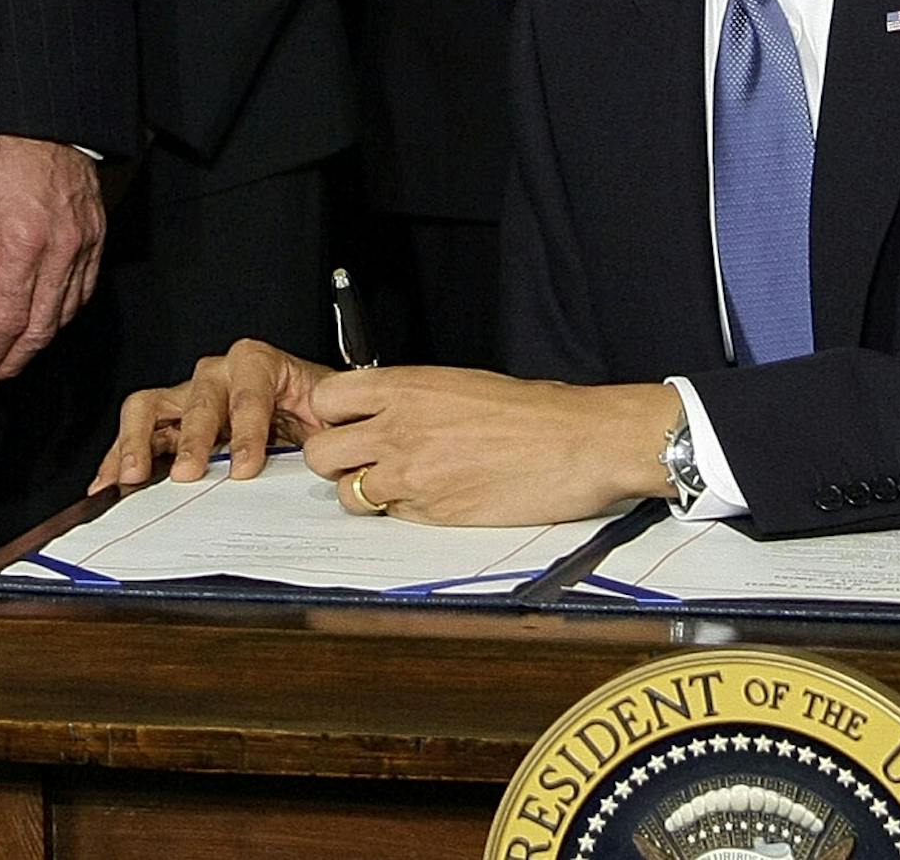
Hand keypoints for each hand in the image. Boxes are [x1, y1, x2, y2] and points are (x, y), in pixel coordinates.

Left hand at [0, 134, 104, 383]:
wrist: (37, 110)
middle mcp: (60, 250)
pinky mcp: (96, 232)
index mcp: (21, 245)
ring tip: (12, 355)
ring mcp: (84, 242)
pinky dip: (64, 312)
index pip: (5, 322)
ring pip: (66, 313)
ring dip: (38, 342)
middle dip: (12, 360)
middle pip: (40, 328)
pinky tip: (45, 319)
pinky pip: (85, 287)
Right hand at [93, 339, 333, 489]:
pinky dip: (118, 457)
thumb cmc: (318, 412)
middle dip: (194, 437)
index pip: (250, 390)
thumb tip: (329, 460)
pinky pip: (137, 433)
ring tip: (132, 476)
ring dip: (139, 441)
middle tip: (190, 474)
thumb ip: (328, 434)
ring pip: (152, 405)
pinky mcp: (169, 422)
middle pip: (198, 396)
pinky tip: (107, 484)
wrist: (311, 411)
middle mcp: (219, 374)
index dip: (247, 429)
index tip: (245, 467)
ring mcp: (189, 396)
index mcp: (262, 365)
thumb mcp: (330, 418)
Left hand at [301, 367, 675, 525]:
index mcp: (405, 387)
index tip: (347, 421)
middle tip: (365, 460)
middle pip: (323, 454)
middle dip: (338, 460)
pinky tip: (437, 497)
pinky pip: (393, 518)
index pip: (327, 399)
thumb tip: (383, 410)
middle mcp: (398, 430)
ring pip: (350, 494)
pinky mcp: (432, 515)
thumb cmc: (530, 410)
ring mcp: (412, 476)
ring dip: (367, 492)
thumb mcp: (459, 382)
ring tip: (402, 483)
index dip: (332, 414)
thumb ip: (411, 398)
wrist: (576, 443)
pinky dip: (404, 512)